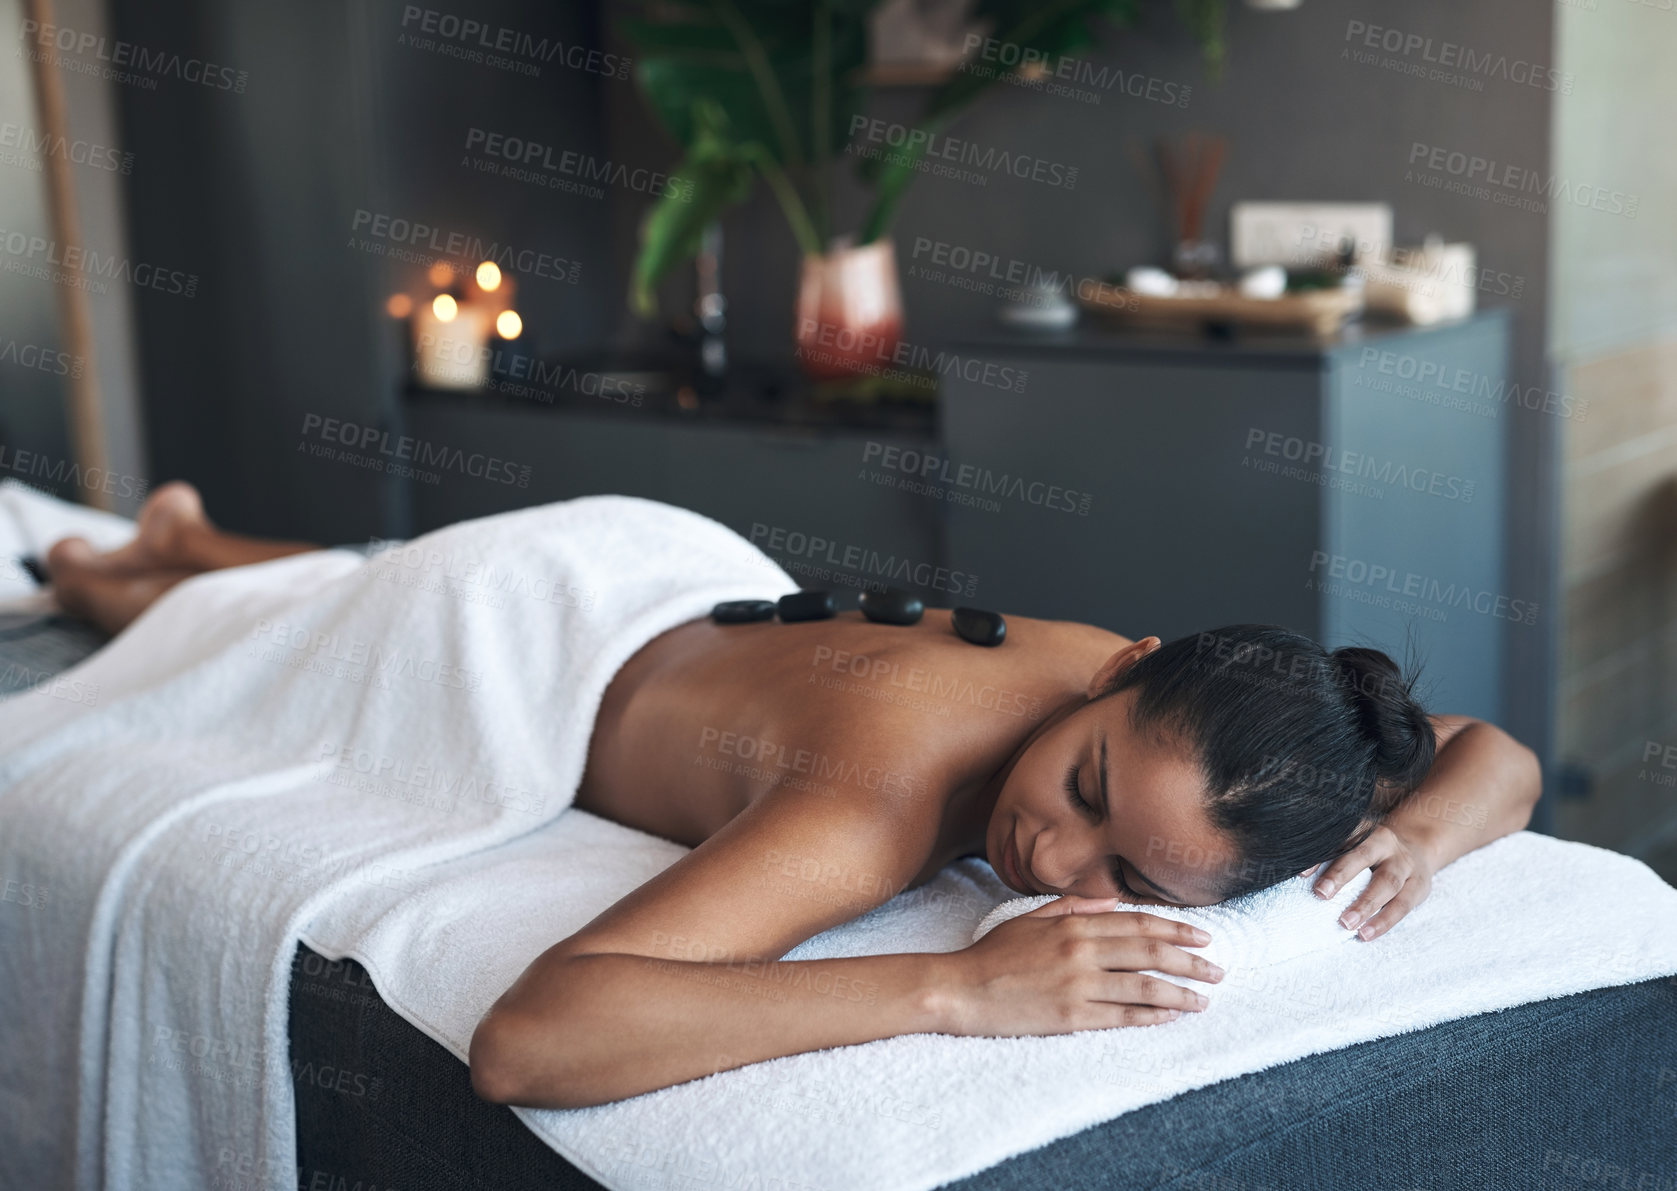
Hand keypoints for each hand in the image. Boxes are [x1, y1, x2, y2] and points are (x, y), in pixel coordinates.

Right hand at [944, 896, 1224, 1035]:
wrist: (961, 989)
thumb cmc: (992, 954)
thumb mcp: (1030, 918)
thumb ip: (1072, 906)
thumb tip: (1111, 902)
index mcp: (1073, 924)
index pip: (1138, 923)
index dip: (1175, 928)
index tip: (1203, 935)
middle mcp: (1081, 951)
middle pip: (1149, 952)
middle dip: (1190, 960)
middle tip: (1217, 969)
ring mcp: (1078, 985)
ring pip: (1143, 986)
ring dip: (1180, 992)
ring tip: (1204, 999)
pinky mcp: (1071, 1016)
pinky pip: (1121, 1016)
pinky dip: (1151, 1016)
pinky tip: (1171, 1016)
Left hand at [1309, 825, 1434, 941]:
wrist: (1419, 848)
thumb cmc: (1372, 852)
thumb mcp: (1355, 844)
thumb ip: (1331, 854)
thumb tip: (1295, 873)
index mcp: (1363, 830)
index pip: (1340, 838)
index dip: (1320, 854)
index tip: (1300, 872)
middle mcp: (1385, 843)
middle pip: (1363, 856)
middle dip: (1341, 875)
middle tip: (1321, 894)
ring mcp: (1405, 864)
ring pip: (1387, 883)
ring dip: (1365, 905)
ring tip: (1346, 923)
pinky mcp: (1418, 886)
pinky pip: (1402, 906)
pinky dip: (1383, 922)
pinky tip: (1366, 934)